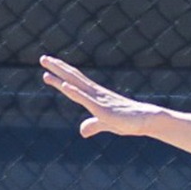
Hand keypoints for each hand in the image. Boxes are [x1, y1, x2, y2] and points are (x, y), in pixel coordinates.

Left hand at [41, 55, 162, 137]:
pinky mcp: (103, 109)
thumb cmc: (129, 122)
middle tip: (43, 58)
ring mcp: (98, 100)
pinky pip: (86, 99)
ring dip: (61, 74)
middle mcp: (95, 94)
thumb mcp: (107, 124)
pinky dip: (74, 92)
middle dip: (57, 68)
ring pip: (76, 83)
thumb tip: (82, 131)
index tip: (48, 69)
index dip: (61, 75)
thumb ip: (93, 125)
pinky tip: (64, 85)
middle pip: (73, 78)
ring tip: (47, 64)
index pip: (75, 83)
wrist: (147, 121)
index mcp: (95, 97)